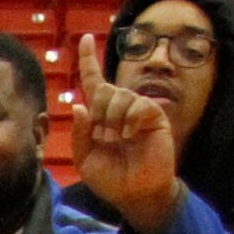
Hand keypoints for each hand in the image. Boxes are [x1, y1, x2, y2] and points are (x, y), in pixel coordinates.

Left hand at [70, 30, 180, 233]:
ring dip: (112, 120)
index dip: (88, 60)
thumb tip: (78, 105)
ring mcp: (138, 110)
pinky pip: (139, 104)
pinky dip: (130, 121)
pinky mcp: (155, 115)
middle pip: (103, 90)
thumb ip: (80, 133)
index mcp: (101, 116)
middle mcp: (120, 109)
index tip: (84, 39)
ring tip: (117, 140)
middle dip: (98, 115)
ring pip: (119, 95)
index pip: (94, 82)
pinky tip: (131, 136)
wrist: (134, 194)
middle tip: (103, 138)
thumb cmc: (111, 178)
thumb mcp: (85, 159)